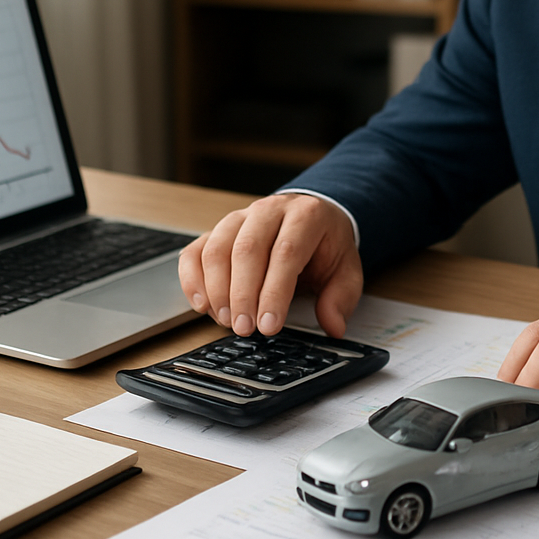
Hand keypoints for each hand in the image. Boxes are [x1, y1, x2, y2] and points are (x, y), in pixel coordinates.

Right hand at [177, 193, 362, 338]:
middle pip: (247, 249)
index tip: (269, 325)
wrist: (311, 215)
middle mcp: (269, 210)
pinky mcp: (218, 230)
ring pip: (217, 249)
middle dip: (243, 295)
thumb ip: (341, 297)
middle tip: (244, 328)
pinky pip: (196, 251)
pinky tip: (201, 304)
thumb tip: (333, 326)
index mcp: (306, 216)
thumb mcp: (346, 268)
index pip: (286, 252)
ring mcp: (239, 217)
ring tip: (226, 321)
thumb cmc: (325, 244)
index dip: (274, 292)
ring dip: (217, 289)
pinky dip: (193, 279)